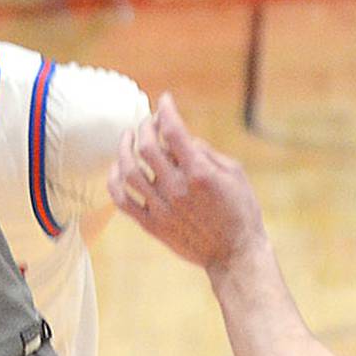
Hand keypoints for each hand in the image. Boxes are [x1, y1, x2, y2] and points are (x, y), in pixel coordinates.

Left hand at [109, 93, 263, 276]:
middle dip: (144, 126)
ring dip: (124, 148)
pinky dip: (114, 181)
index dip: (165, 109)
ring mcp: (161, 208)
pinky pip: (122, 201)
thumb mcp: (234, 173)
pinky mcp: (151, 225)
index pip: (173, 130)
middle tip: (148, 121)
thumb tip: (182, 137)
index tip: (164, 100)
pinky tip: (117, 168)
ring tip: (127, 137)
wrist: (234, 255)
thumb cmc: (241, 211)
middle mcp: (176, 188)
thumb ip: (206, 151)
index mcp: (199, 172)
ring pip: (128, 171)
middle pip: (146, 147)